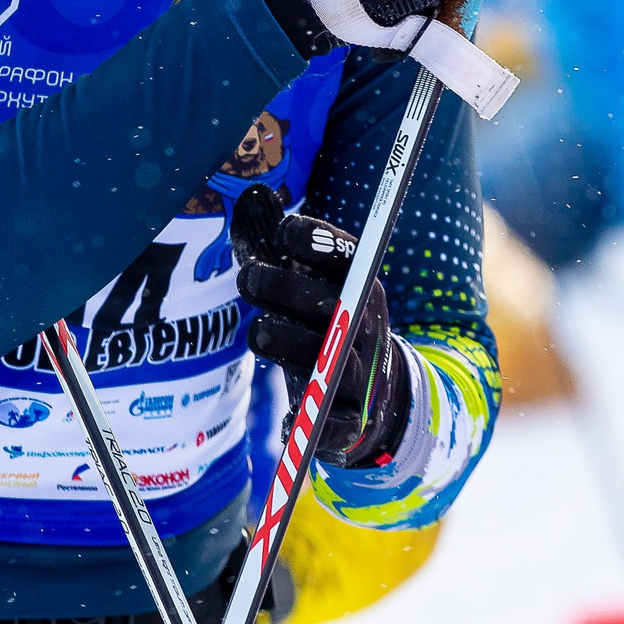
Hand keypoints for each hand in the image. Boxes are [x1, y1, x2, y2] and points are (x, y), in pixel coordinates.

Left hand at [231, 186, 411, 469]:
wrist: (376, 396)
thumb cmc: (326, 327)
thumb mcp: (315, 286)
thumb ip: (284, 252)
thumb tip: (251, 198)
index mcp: (362, 288)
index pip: (345, 256)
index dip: (313, 239)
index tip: (282, 232)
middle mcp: (366, 328)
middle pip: (325, 303)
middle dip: (279, 286)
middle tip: (247, 279)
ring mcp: (361, 375)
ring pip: (320, 358)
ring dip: (280, 340)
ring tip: (259, 332)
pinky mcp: (350, 422)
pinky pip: (329, 425)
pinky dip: (305, 423)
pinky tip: (289, 420)